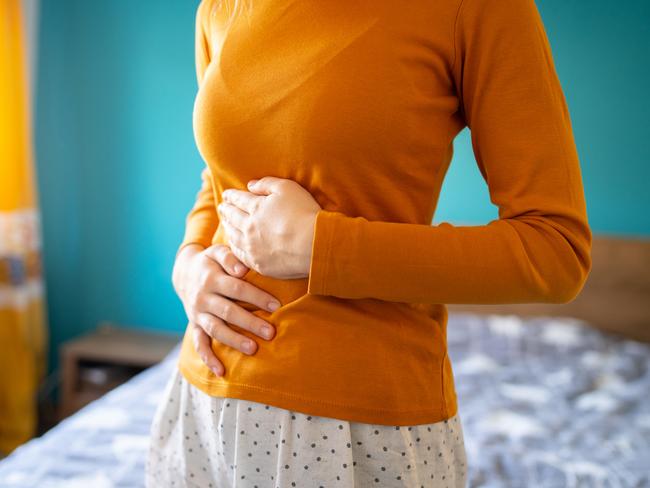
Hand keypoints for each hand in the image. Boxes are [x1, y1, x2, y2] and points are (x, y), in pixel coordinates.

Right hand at [172, 243, 281, 375]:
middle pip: (228, 312)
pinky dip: (208, 358)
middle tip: (271, 332)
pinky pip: (199, 343)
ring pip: (216, 329)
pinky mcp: (194, 325)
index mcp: (211, 278)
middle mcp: (203, 298)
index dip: (257, 297)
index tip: (277, 306)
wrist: (184, 272)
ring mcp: (197, 314)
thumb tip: (242, 269)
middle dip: (249, 323)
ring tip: (253, 349)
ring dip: (234, 340)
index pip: (237, 289)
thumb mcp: (216, 252)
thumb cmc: (210, 262)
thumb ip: (229, 257)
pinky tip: (221, 371)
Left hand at [217, 176, 321, 278]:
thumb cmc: (304, 213)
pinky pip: (239, 255)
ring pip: (233, 236)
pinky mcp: (259, 263)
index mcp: (256, 207)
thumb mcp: (288, 188)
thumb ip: (267, 184)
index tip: (226, 194)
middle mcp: (249, 227)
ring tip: (225, 224)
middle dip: (226, 210)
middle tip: (221, 207)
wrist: (313, 245)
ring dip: (227, 228)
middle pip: (233, 217)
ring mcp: (252, 247)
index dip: (231, 196)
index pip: (239, 199)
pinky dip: (233, 247)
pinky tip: (233, 245)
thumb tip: (250, 185)